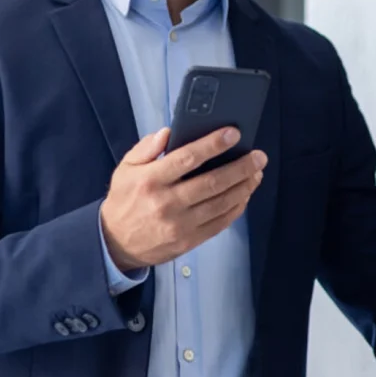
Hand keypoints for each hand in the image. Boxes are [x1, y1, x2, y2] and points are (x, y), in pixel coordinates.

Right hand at [100, 126, 266, 270]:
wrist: (115, 243)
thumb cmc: (125, 200)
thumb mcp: (125, 169)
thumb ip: (146, 148)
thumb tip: (168, 133)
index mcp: (150, 180)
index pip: (186, 158)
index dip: (213, 145)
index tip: (234, 134)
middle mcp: (166, 203)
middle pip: (212, 182)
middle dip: (241, 167)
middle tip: (259, 156)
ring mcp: (179, 225)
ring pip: (220, 203)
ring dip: (244, 187)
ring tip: (257, 173)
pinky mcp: (188, 241)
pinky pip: (220, 223)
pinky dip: (236, 208)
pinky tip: (245, 194)